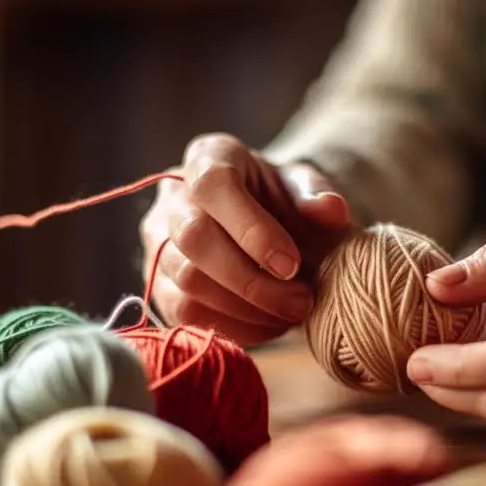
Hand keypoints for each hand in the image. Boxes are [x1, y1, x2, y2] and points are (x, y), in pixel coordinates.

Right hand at [140, 133, 350, 345]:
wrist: (266, 224)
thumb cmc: (283, 201)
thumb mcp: (305, 187)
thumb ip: (317, 194)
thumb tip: (329, 210)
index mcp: (209, 157)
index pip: (213, 186)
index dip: (251, 228)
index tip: (292, 264)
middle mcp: (172, 197)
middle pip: (194, 237)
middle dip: (251, 280)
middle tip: (300, 301)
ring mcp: (157, 242)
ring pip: (187, 281)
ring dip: (246, 308)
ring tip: (291, 314)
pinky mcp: (158, 284)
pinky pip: (185, 315)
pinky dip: (234, 327)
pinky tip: (270, 324)